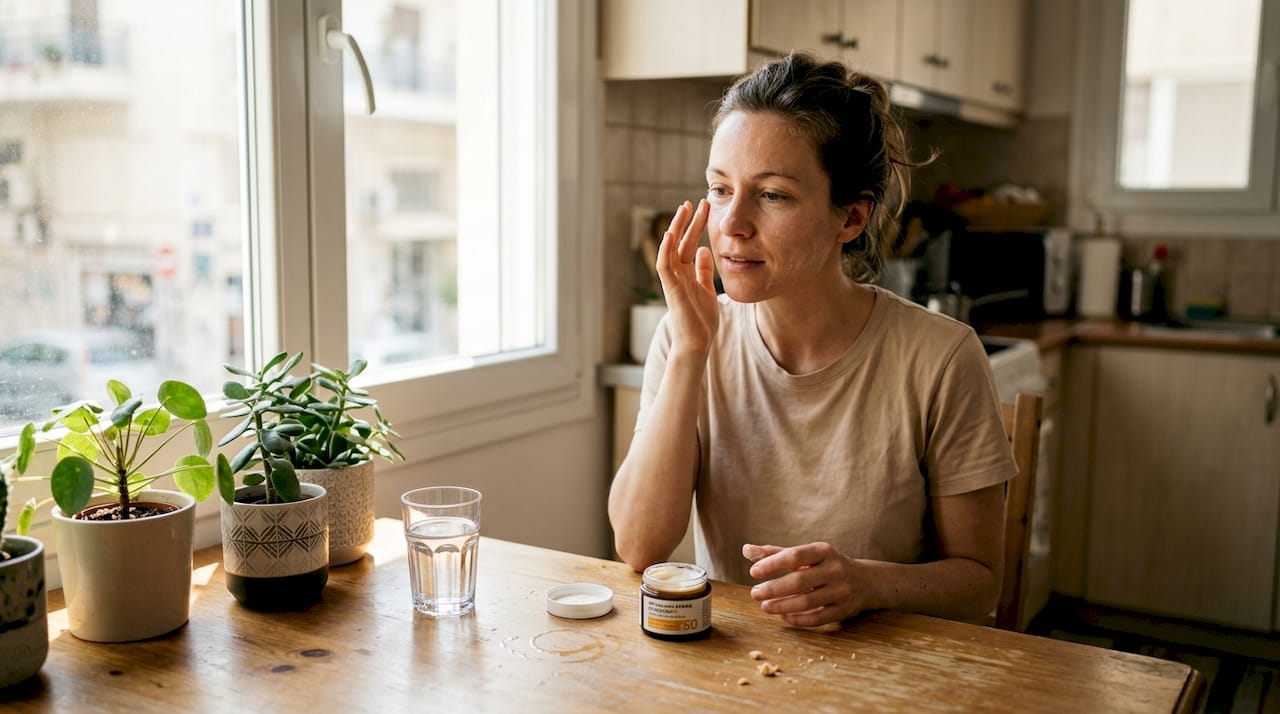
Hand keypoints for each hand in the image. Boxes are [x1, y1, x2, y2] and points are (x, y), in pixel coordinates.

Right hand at [656, 200, 717, 356]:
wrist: (697, 344)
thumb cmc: (701, 321)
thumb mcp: (707, 290)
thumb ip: (703, 271)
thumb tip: (706, 250)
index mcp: (686, 273)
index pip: (689, 244)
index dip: (695, 226)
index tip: (704, 208)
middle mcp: (677, 274)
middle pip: (680, 242)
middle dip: (687, 221)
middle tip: (694, 201)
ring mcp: (672, 281)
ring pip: (670, 249)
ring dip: (676, 229)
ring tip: (684, 209)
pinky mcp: (671, 290)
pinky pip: (664, 267)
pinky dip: (665, 251)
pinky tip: (669, 235)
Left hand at [742, 542, 876, 627]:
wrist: (866, 581)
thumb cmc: (826, 565)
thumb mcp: (806, 555)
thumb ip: (776, 553)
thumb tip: (746, 550)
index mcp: (824, 551)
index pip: (795, 555)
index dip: (773, 564)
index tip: (753, 572)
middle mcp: (835, 569)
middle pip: (799, 581)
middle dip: (774, 588)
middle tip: (754, 593)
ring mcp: (841, 591)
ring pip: (807, 602)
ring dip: (782, 606)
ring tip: (764, 606)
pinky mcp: (844, 611)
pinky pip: (818, 618)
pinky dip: (798, 619)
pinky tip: (783, 617)